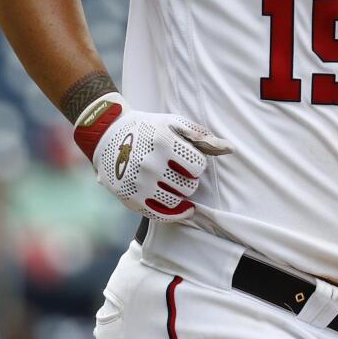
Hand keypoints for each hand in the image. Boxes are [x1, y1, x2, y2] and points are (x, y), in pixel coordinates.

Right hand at [72, 93, 232, 222]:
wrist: (107, 135)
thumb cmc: (147, 128)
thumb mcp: (173, 123)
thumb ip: (201, 135)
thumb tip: (230, 149)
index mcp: (163, 142)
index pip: (198, 165)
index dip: (197, 163)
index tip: (188, 160)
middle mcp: (150, 164)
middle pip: (189, 186)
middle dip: (189, 180)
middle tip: (180, 173)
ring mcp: (138, 183)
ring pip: (176, 201)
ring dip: (181, 194)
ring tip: (175, 184)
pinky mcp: (129, 198)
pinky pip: (160, 215)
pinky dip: (176, 214)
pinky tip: (184, 208)